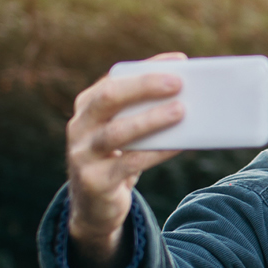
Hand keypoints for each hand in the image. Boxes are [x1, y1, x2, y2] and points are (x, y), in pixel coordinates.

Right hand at [66, 53, 187, 267]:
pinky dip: (157, 152)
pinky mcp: (94, 181)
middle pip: (109, 98)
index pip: (115, 78)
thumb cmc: (118, 158)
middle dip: (144, 87)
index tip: (180, 61)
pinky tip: (180, 145)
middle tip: (178, 82)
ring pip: (117, 132)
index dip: (147, 68)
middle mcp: (79, 126)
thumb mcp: (126, 132)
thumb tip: (189, 96)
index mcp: (87, 105)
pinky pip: (129, 163)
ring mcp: (83, 154)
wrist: (94, 207)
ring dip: (151, 119)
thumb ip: (144, 112)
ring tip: (182, 110)